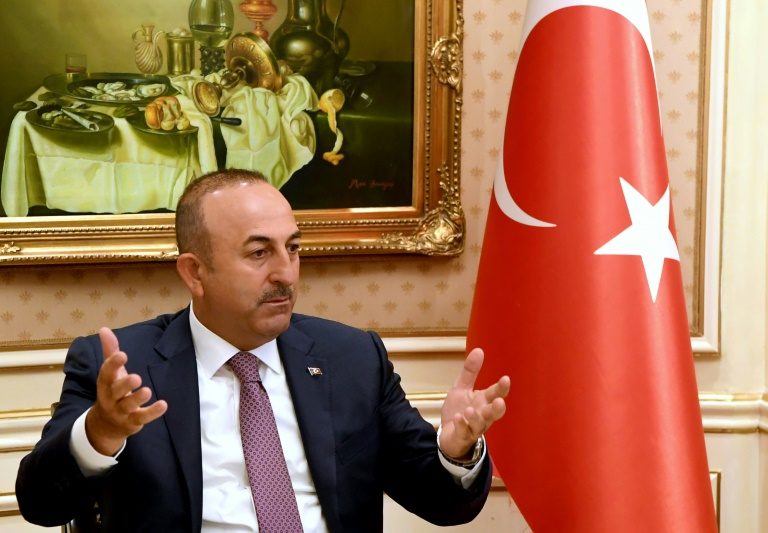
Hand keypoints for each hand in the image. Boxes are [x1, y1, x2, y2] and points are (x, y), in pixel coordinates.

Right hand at [84, 327, 167, 455]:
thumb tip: (104, 329)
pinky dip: (152, 412)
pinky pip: (142, 417)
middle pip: (115, 391)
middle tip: (136, 377)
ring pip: (128, 406)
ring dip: (137, 399)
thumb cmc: (111, 391)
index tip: (122, 354)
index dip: (113, 364)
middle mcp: (111, 398)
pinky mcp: (133, 421)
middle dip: (125, 384)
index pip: (106, 373)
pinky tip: (163, 405)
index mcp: (105, 384)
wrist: (105, 425)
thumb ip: (110, 351)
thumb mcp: (110, 372)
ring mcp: (121, 411)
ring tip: (147, 390)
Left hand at [439, 348, 508, 459]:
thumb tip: (479, 350)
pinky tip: (459, 418)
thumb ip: (470, 372)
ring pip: (480, 424)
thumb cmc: (459, 411)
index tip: (506, 379)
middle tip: (500, 401)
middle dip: (497, 408)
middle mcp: (482, 415)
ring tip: (471, 410)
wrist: (448, 435)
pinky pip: (464, 432)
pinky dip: (461, 425)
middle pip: (493, 413)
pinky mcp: (462, 436)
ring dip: (476, 418)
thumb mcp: (462, 388)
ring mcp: (473, 427)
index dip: (501, 388)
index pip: (495, 394)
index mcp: (484, 401)